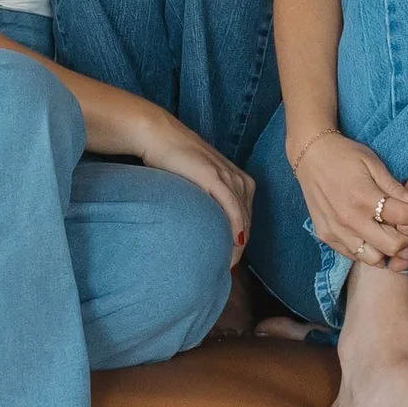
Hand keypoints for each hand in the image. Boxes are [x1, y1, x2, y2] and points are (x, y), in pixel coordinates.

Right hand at [135, 109, 253, 260]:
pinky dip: (235, 227)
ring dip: (237, 243)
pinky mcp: (214, 177)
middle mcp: (239, 179)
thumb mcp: (200, 182)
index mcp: (241, 180)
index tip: (230, 262)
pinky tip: (234, 243)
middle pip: (247, 222)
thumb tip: (205, 228)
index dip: (241, 242)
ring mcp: (228, 177)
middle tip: (227, 269)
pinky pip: (231, 207)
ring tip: (227, 265)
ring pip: (242, 218)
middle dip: (240, 247)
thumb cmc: (176, 161)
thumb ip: (209, 201)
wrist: (160, 137)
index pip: (247, 219)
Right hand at [292, 131, 407, 270]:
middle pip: (392, 247)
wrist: (310, 155)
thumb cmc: (345, 155)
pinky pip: (353, 255)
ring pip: (373, 258)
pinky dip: (367, 250)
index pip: (403, 218)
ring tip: (391, 235)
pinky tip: (372, 235)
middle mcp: (350, 218)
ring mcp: (336, 230)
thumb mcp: (372, 162)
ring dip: (387, 250)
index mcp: (364, 197)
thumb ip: (394, 186)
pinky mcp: (326, 236)